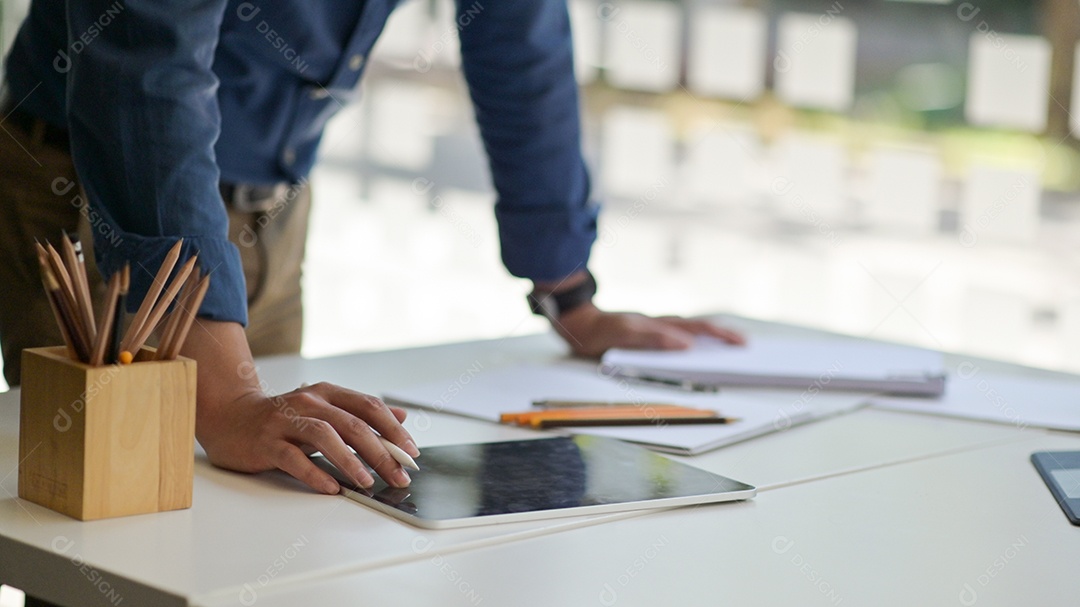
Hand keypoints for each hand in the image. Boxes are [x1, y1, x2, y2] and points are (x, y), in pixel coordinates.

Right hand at [184, 320, 419, 494]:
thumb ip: (360, 413)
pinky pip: (293, 458)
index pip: (368, 407)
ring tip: (368, 481)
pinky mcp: (266, 442)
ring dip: (351, 461)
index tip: (411, 453)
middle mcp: (308, 402)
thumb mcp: (324, 409)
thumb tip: (401, 417)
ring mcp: (285, 421)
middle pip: (352, 424)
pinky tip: (331, 487)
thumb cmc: (281, 417)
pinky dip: (315, 473)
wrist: (229, 417)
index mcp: (326, 393)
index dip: (393, 429)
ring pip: (325, 437)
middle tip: (399, 474)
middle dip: (381, 452)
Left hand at [552, 303, 744, 358]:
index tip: (740, 344)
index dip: (720, 336)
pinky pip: (676, 336)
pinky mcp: (647, 335)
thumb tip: (686, 344)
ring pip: (689, 330)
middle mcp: (660, 325)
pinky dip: (692, 340)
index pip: (698, 329)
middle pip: (699, 328)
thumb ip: (653, 339)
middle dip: (723, 335)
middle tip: (746, 344)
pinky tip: (697, 348)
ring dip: (710, 337)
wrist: (577, 324)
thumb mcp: (623, 336)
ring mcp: (655, 328)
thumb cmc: (598, 331)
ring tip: (730, 345)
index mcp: (660, 325)